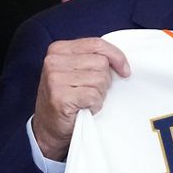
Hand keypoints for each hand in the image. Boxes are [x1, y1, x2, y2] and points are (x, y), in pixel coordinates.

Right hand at [31, 38, 129, 160]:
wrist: (48, 128)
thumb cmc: (66, 99)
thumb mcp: (76, 71)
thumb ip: (92, 60)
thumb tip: (121, 62)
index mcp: (59, 49)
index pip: (97, 44)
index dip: (116, 56)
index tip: (125, 70)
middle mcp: (54, 61)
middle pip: (101, 63)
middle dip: (104, 80)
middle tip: (91, 92)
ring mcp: (55, 79)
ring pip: (100, 80)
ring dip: (99, 94)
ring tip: (86, 101)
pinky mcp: (60, 97)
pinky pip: (94, 96)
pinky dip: (94, 105)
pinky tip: (84, 108)